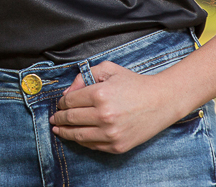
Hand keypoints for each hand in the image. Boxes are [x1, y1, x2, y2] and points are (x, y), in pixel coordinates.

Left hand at [50, 61, 183, 153]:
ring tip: (58, 129)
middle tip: (54, 118)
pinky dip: (81, 141)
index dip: (61, 102)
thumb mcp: (108, 69)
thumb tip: (67, 93)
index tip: (60, 103)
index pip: (70, 101)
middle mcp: (104, 115)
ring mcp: (111, 133)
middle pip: (71, 118)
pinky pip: (92, 145)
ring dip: (65, 132)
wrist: (161, 101)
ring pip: (78, 135)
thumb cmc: (134, 84)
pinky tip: (77, 136)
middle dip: (59, 118)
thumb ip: (84, 76)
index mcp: (100, 94)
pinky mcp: (117, 146)